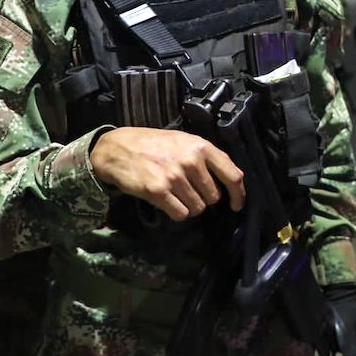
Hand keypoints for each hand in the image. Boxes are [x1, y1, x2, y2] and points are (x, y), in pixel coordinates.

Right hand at [89, 127, 244, 220]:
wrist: (117, 148)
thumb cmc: (153, 144)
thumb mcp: (183, 141)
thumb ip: (205, 158)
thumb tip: (227, 182)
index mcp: (201, 146)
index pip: (232, 175)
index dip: (238, 194)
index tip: (236, 205)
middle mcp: (191, 161)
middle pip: (213, 197)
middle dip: (204, 198)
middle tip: (188, 190)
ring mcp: (175, 176)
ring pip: (197, 208)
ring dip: (189, 206)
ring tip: (175, 193)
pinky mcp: (159, 191)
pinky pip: (181, 214)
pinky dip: (176, 212)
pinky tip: (167, 201)